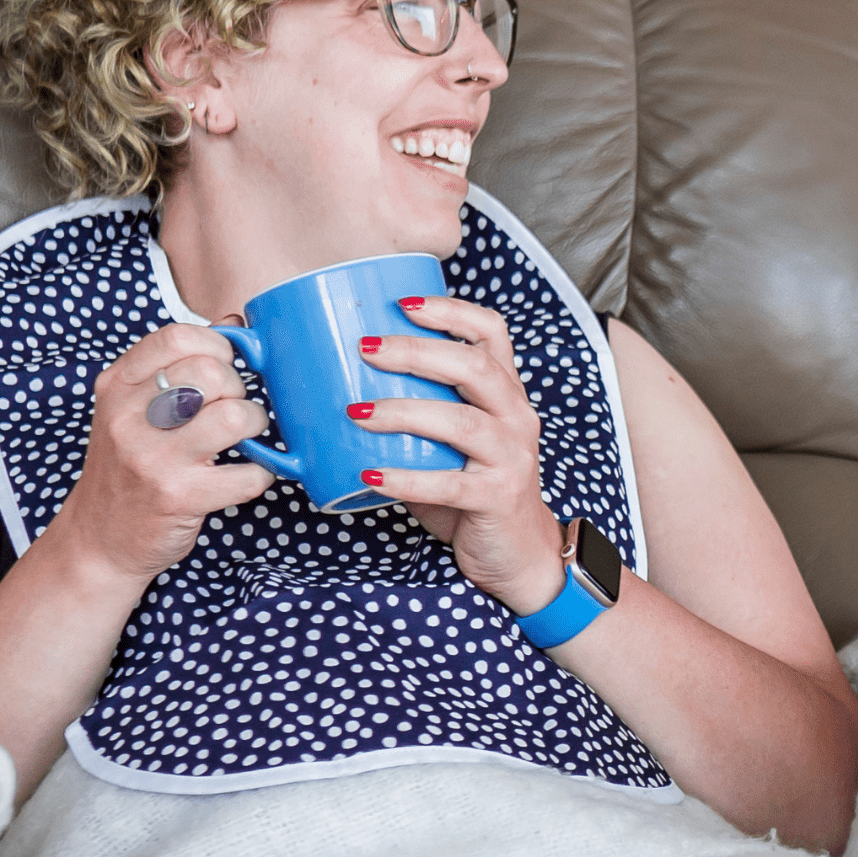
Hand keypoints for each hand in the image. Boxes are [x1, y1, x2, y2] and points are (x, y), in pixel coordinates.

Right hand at [52, 323, 272, 585]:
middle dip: (237, 388)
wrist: (99, 538)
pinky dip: (260, 472)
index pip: (176, 338)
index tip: (224, 364)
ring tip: (244, 435)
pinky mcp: (179, 498)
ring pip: (233, 417)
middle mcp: (128, 418)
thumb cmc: (125, 466)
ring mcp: (153, 459)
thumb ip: (174, 364)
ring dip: (254, 423)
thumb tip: (234, 322)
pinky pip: (247, 473)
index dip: (216, 345)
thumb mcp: (130, 408)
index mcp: (116, 386)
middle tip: (233, 406)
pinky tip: (247, 473)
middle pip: (210, 373)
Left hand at [351, 297, 565, 614]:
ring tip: (357, 412)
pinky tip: (370, 476)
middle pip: (473, 366)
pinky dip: (406, 477)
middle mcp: (516, 416)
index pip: (492, 332)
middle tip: (365, 348)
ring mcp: (512, 457)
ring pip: (460, 422)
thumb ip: (414, 416)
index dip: (451, 310)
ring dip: (404, 412)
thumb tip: (337, 391)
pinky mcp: (498, 497)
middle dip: (416, 351)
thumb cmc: (473, 489)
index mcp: (506, 392)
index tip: (402, 302)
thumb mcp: (450, 444)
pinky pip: (449, 484)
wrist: (520, 554)